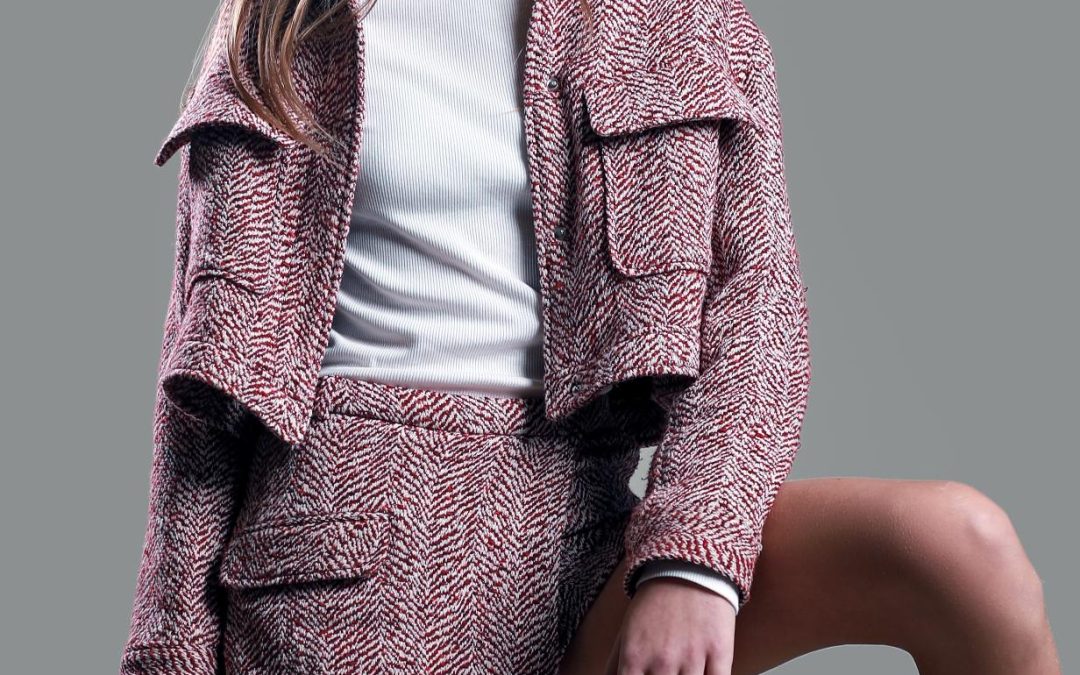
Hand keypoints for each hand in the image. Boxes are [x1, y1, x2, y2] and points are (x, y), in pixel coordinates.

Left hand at [604, 576, 736, 674]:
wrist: (688, 570)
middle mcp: (661, 662)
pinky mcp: (720, 653)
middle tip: (665, 672)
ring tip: (683, 671)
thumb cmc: (655, 605)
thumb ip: (615, 666)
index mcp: (634, 658)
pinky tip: (704, 673)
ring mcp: (692, 659)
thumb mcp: (626, 632)